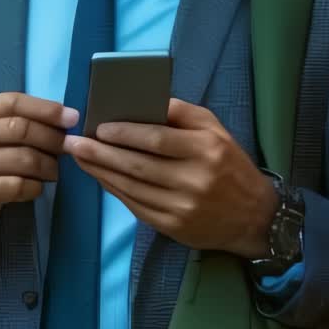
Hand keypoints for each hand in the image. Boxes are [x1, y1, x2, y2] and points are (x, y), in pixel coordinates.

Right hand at [0, 93, 78, 253]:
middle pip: (21, 128)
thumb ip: (13, 122)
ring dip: (48, 165)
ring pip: (24, 158)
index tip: (71, 118)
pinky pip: (19, 186)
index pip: (13, 102)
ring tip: (53, 170)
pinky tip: (36, 186)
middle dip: (52, 138)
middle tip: (67, 148)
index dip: (46, 108)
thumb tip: (62, 119)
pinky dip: (36, 186)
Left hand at [61, 98, 277, 256]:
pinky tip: (99, 176)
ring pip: (131, 187)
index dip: (124, 134)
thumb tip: (142, 101)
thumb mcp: (216, 130)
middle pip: (137, 165)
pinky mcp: (173, 227)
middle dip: (100, 153)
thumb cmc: (230, 165)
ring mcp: (182, 207)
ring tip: (80, 157)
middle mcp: (194, 180)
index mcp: (206, 150)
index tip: (98, 127)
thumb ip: (182, 113)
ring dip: (100, 172)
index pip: (156, 140)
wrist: (254, 217)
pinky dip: (113, 190)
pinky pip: (135, 205)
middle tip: (74, 143)